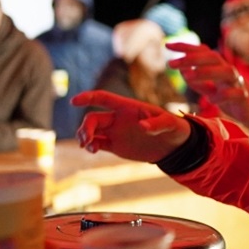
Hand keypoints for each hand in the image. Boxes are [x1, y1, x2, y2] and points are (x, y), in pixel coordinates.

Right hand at [72, 90, 189, 162]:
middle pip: (93, 118)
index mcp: (128, 107)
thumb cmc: (174, 129)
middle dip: (86, 127)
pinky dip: (91, 146)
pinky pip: (97, 144)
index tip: (74, 101)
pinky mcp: (115, 146)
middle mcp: (118, 118)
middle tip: (87, 140)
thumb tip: (143, 127)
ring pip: (92, 131)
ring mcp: (115, 132)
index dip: (88, 97)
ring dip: (84, 137)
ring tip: (88, 147)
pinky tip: (92, 151)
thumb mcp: (170, 124)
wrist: (174, 147)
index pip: (103, 98)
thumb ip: (158, 124)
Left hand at [166, 42, 248, 132]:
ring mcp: (238, 83)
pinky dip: (223, 95)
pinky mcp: (244, 98)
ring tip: (188, 76)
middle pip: (212, 57)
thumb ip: (198, 82)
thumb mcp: (212, 90)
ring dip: (205, 72)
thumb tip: (182, 71)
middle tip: (171, 64)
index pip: (202, 52)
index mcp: (219, 68)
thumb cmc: (232, 99)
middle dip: (191, 58)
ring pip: (225, 71)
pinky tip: (212, 100)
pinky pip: (235, 93)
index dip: (186, 47)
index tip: (167, 46)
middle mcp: (228, 71)